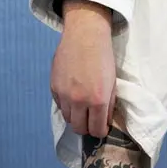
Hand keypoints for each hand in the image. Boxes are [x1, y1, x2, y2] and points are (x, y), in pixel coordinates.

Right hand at [51, 0, 116, 138]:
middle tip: (91, 119)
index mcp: (98, 100)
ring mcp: (64, 94)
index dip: (100, 131)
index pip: (96, 130)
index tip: (101, 126)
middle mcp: (79, 101)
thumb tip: (104, 122)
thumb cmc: (103, 58)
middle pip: (79, 129)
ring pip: (67, 118)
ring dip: (75, 116)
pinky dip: (66, 104)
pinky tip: (72, 94)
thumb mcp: (112, 84)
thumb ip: (108, 106)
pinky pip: (59, 105)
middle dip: (86, 127)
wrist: (85, 36)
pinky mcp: (53, 87)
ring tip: (81, 106)